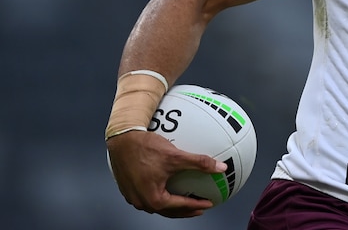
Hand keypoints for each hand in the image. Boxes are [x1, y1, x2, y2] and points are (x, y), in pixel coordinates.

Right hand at [107, 130, 226, 216]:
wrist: (122, 139)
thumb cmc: (146, 148)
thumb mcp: (176, 156)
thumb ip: (200, 163)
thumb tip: (221, 168)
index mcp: (153, 198)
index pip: (180, 206)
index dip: (197, 205)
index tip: (208, 203)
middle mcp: (141, 201)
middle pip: (168, 211)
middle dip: (185, 211)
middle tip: (199, 207)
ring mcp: (133, 196)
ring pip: (156, 205)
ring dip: (172, 205)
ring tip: (184, 200)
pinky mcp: (128, 187)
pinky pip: (147, 196)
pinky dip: (160, 195)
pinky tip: (166, 188)